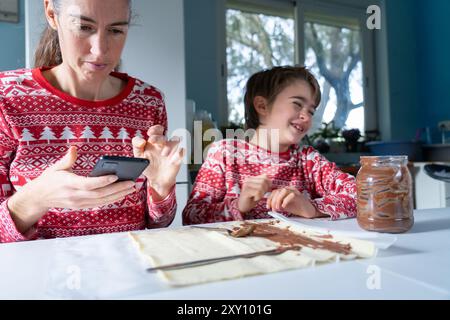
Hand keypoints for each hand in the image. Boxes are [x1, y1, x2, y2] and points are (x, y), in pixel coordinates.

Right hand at [8, 146, 135, 232]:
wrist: (39, 198)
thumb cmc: (49, 179)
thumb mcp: (55, 167)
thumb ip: (67, 159)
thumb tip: (74, 148)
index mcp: (68, 184)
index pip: (88, 184)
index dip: (102, 181)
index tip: (115, 176)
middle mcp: (75, 196)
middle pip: (100, 194)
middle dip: (117, 189)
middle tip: (132, 183)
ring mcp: (79, 203)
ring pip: (102, 201)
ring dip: (118, 195)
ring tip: (132, 188)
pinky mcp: (82, 207)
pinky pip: (100, 204)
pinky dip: (112, 199)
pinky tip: (122, 194)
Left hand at [132, 125, 183, 199]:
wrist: (157, 180)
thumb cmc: (149, 166)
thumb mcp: (139, 157)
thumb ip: (137, 147)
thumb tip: (141, 140)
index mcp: (155, 142)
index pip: (158, 130)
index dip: (155, 129)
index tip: (149, 133)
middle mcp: (164, 144)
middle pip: (165, 135)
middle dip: (158, 138)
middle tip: (152, 141)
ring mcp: (172, 151)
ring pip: (176, 140)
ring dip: (170, 145)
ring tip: (164, 154)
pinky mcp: (178, 158)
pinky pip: (182, 151)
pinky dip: (178, 154)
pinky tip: (172, 160)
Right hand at [237, 174, 271, 212]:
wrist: (243, 206)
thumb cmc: (252, 198)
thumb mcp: (259, 190)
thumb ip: (264, 184)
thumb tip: (271, 182)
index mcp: (252, 178)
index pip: (265, 176)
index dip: (268, 183)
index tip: (266, 190)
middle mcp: (248, 180)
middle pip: (263, 181)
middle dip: (265, 189)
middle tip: (261, 195)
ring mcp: (246, 185)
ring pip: (261, 186)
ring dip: (261, 194)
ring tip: (256, 197)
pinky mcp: (246, 191)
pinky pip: (257, 192)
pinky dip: (258, 197)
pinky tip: (254, 199)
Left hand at [266, 187, 320, 217]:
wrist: (307, 211)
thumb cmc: (296, 208)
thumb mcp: (284, 206)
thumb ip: (277, 204)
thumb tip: (270, 205)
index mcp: (284, 191)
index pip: (274, 192)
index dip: (269, 199)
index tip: (268, 207)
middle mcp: (289, 189)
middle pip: (277, 191)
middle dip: (273, 201)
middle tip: (273, 209)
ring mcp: (294, 191)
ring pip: (283, 191)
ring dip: (278, 200)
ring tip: (278, 208)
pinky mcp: (299, 195)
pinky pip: (291, 195)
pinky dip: (286, 201)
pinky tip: (284, 207)